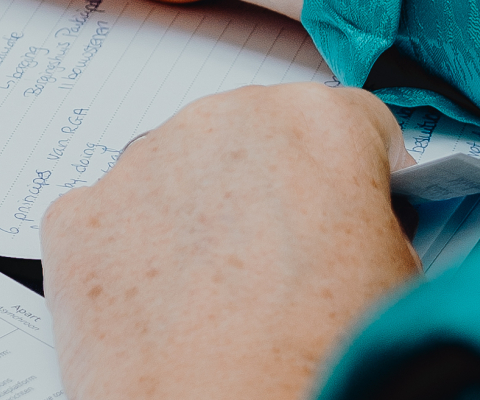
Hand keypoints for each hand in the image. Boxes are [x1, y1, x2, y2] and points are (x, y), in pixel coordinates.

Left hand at [43, 84, 419, 399]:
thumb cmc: (317, 359)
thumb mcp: (399, 277)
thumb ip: (378, 220)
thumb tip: (359, 224)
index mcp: (318, 122)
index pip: (349, 122)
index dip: (357, 173)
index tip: (348, 208)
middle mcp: (224, 120)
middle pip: (255, 136)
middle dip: (269, 187)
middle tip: (280, 268)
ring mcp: (141, 162)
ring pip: (177, 172)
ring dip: (197, 213)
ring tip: (217, 298)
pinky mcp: (79, 215)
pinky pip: (113, 221)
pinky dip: (131, 256)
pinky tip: (161, 308)